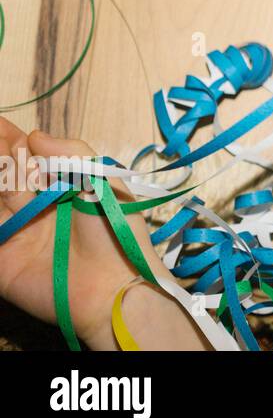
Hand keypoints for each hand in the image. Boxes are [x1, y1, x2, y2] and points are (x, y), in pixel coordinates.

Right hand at [0, 116, 167, 349]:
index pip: (27, 159)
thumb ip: (71, 153)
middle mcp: (33, 208)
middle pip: (3, 175)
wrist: (113, 284)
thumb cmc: (115, 230)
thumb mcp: (102, 182)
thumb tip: (33, 134)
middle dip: (0, 155)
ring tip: (8, 173)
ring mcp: (14, 233)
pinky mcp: (0, 259)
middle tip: (2, 141)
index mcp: (60, 188)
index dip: (11, 140)